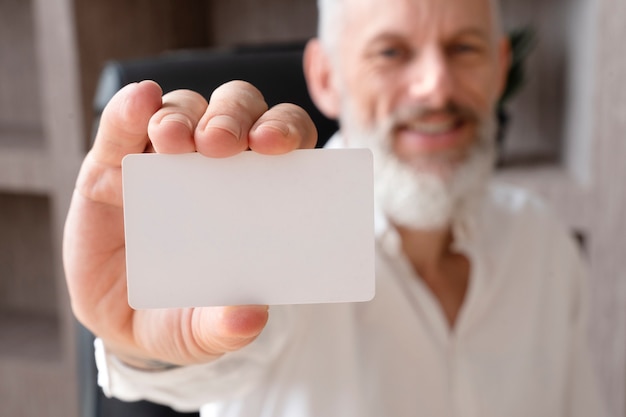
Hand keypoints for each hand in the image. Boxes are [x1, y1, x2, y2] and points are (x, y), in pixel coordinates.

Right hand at [63, 80, 316, 366]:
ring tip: (172, 140)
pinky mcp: (112, 159)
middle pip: (236, 111)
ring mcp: (163, 157)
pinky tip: (139, 102)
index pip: (284, 140)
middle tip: (220, 143)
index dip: (286, 132)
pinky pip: (123, 122)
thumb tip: (251, 317)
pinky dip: (130, 109)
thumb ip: (226, 327)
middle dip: (231, 118)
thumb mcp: (203, 330)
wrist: (120, 320)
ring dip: (181, 116)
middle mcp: (214, 163)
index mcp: (254, 192)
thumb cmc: (180, 314)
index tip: (276, 145)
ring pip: (184, 109)